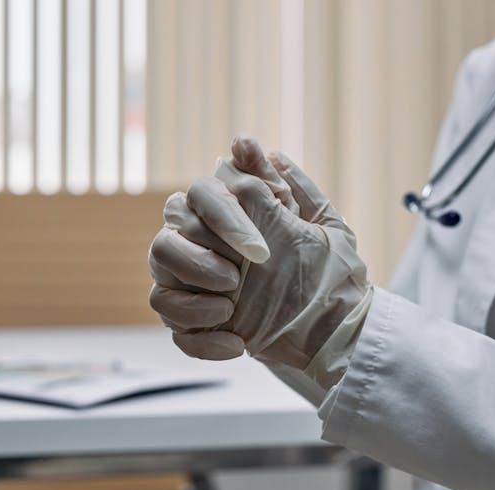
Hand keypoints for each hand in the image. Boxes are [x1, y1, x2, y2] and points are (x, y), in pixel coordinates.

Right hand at [148, 135, 371, 369]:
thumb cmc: (329, 274)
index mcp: (232, 218)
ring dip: (190, 298)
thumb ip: (283, 185)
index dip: (223, 219)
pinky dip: (200, 337)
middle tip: (237, 281)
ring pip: (158, 283)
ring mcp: (193, 285)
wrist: (337, 330)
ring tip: (231, 309)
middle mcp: (203, 246)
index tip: (260, 251)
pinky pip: (171, 325)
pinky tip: (237, 344)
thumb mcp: (319, 226)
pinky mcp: (191, 322)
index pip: (200, 195)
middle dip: (199, 261)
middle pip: (164, 238)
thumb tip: (243, 141)